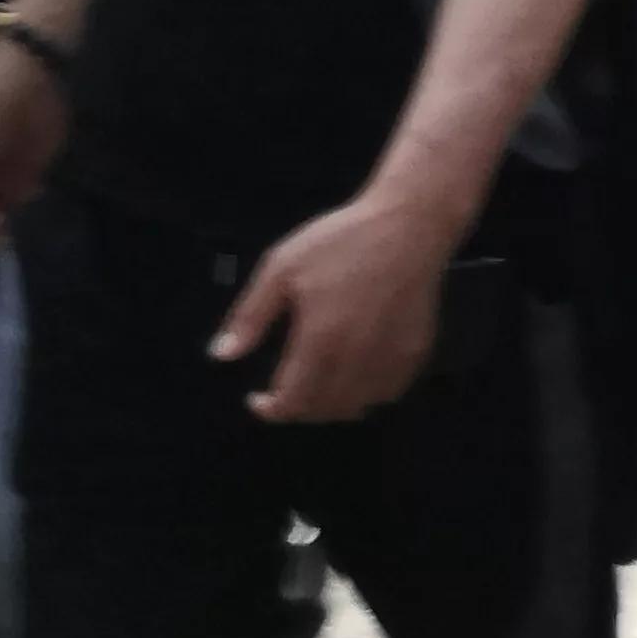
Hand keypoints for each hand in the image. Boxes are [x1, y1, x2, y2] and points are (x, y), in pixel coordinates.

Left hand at [212, 188, 460, 424]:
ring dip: (330, 407)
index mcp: (320, 340)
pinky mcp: (414, 352)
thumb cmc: (341, 242)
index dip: (270, 410)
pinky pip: (387, 393)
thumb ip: (250, 317)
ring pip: (357, 407)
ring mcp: (390, 358)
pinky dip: (366, 396)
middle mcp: (357, 359)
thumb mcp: (281, 268)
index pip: (292, 401)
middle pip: (324, 411)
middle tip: (284, 393)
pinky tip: (354, 377)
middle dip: (297, 410)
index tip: (256, 400)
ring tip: (316, 388)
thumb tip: (221, 356)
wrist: (408, 226)